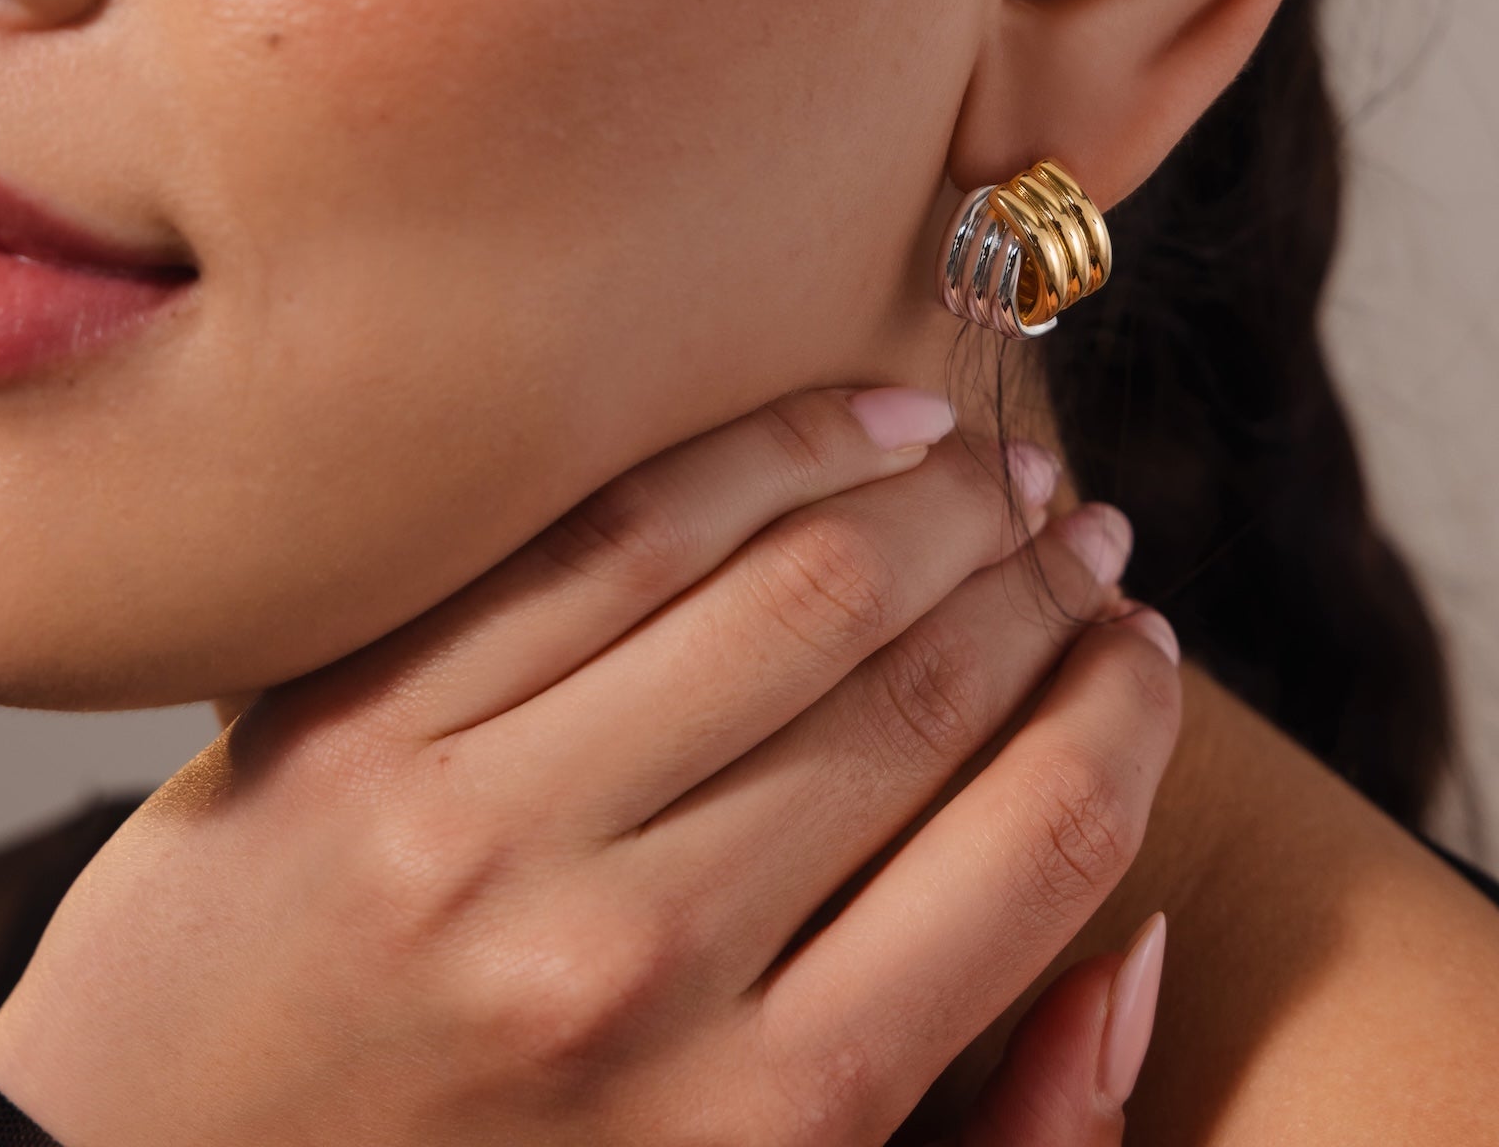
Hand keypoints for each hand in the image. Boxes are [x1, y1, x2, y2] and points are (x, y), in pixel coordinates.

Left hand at [0, 387, 1180, 1145]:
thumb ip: (991, 1143)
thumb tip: (1136, 948)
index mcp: (762, 1130)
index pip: (1033, 852)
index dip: (1121, 715)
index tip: (1141, 644)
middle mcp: (631, 968)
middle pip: (915, 693)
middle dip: (1037, 583)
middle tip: (1086, 530)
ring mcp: (476, 827)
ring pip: (784, 589)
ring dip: (928, 498)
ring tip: (991, 465)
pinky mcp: (358, 724)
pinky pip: (606, 536)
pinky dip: (759, 453)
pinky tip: (854, 424)